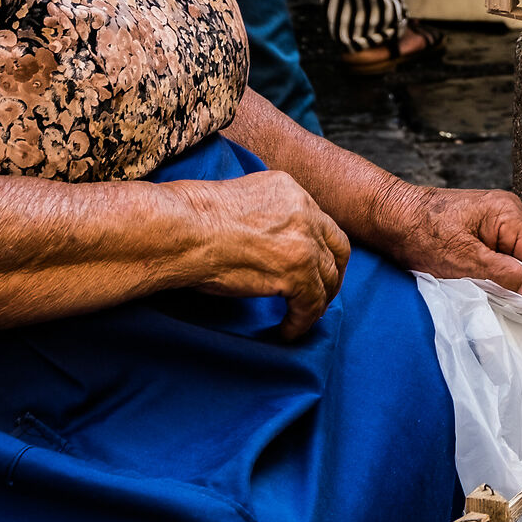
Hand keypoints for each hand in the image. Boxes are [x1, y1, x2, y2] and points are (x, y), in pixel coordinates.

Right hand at [172, 170, 349, 338]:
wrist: (184, 230)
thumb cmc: (193, 218)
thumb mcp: (241, 199)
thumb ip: (265, 213)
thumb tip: (267, 241)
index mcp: (290, 190)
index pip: (321, 223)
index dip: (321, 249)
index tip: (312, 267)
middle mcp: (304, 212)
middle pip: (337, 249)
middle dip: (332, 275)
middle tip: (319, 295)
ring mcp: (304, 242)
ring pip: (327, 280)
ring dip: (317, 302)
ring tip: (301, 317)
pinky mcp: (296, 271)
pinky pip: (311, 304)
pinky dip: (301, 322)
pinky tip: (287, 330)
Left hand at [374, 183, 521, 296]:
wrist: (390, 216)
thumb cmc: (419, 231)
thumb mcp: (463, 260)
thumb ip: (503, 275)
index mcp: (508, 213)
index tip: (513, 297)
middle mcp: (509, 213)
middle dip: (517, 280)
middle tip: (490, 290)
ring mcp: (498, 221)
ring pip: (519, 260)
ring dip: (503, 277)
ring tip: (476, 279)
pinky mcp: (486, 230)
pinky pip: (503, 256)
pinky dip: (492, 271)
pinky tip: (472, 273)